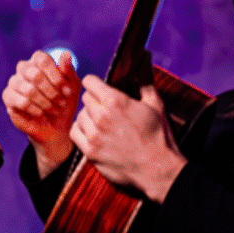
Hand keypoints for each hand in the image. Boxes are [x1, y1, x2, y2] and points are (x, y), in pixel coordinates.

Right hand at [3, 50, 80, 176]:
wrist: (55, 127)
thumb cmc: (64, 103)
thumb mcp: (72, 88)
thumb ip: (69, 71)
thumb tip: (66, 54)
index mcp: (38, 62)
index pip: (42, 59)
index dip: (56, 76)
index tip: (68, 91)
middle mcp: (23, 69)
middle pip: (35, 74)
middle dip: (52, 92)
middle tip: (61, 103)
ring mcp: (14, 82)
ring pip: (29, 89)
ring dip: (45, 102)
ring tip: (53, 109)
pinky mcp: (8, 97)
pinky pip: (22, 101)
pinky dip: (35, 109)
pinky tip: (41, 113)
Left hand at [69, 77, 186, 202]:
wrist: (157, 169)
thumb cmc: (159, 137)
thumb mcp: (155, 106)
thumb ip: (145, 82)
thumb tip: (143, 62)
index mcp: (115, 101)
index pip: (89, 81)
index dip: (95, 84)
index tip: (100, 89)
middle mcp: (101, 116)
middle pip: (85, 98)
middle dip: (95, 100)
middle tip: (107, 109)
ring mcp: (94, 134)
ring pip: (80, 115)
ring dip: (88, 116)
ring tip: (102, 122)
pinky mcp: (90, 151)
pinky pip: (75, 132)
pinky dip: (81, 130)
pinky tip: (92, 132)